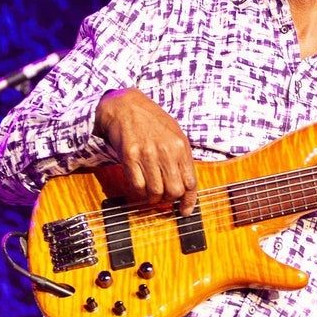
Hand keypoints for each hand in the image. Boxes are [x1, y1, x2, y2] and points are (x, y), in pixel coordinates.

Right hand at [93, 88, 197, 214]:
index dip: (188, 201)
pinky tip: (140, 189)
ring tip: (150, 194)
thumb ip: (181, 157)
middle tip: (164, 198)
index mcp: (181, 146)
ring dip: (153, 198)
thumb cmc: (152, 121)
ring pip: (155, 191)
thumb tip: (186, 185)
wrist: (126, 106)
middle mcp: (166, 151)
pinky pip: (137, 186)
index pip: (191, 182)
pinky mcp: (130, 156)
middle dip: (169, 199)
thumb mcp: (175, 134)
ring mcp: (147, 154)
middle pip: (174, 190)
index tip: (184, 210)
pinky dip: (139, 193)